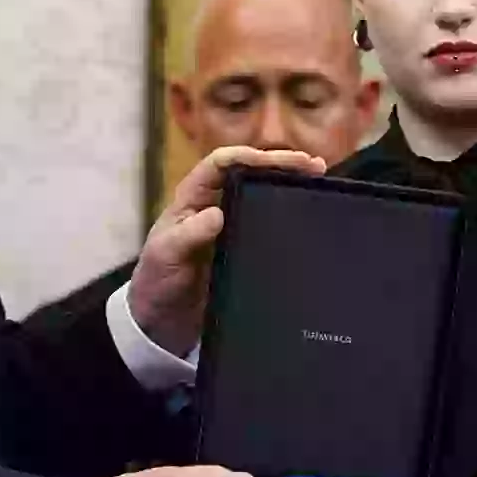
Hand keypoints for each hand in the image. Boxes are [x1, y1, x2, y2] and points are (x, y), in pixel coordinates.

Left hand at [129, 146, 324, 354]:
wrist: (162, 320)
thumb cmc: (156, 280)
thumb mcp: (167, 255)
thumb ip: (189, 235)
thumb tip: (217, 214)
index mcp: (192, 198)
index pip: (221, 163)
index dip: (249, 156)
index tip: (277, 161)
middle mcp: (213, 205)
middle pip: (249, 173)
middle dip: (281, 164)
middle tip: (314, 166)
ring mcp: (230, 227)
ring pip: (261, 195)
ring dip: (288, 185)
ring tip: (320, 182)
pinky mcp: (242, 249)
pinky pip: (266, 226)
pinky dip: (287, 216)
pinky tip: (308, 216)